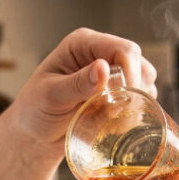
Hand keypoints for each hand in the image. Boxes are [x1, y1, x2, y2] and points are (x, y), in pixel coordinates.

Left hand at [8, 28, 156, 147]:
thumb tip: (103, 68)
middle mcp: (100, 55)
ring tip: (114, 120)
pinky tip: (115, 125)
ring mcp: (111, 75)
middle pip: (138, 63)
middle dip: (136, 89)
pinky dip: (134, 113)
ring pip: (144, 82)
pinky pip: (139, 100)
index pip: (122, 48)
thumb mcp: (52, 96)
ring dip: (136, 103)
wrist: (34, 134)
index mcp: (82, 45)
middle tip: (121, 112)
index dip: (131, 70)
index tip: (126, 96)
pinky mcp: (116, 94)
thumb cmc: (35, 110)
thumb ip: (77, 84)